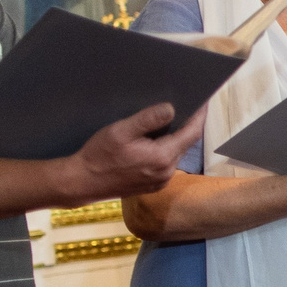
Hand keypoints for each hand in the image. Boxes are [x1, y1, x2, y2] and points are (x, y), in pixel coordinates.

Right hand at [63, 102, 207, 200]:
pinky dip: (166, 149)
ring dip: (175, 137)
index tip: (204, 101)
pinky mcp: (153, 184)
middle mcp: (167, 171)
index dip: (200, 116)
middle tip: (187, 104)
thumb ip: (148, 120)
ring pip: (175, 153)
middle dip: (187, 124)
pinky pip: (166, 162)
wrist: (83, 181)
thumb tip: (171, 109)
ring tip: (170, 119)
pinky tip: (156, 139)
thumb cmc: (99, 156)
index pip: (192, 133)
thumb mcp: (121, 131)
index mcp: (162, 157)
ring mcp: (161, 180)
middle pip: (185, 143)